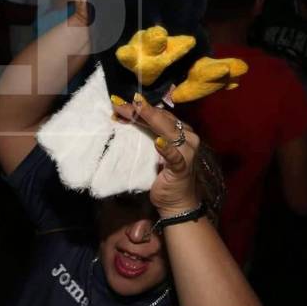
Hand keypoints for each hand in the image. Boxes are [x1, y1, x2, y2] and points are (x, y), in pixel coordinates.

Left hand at [112, 96, 199, 216]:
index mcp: (182, 131)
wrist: (177, 203)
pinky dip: (166, 149)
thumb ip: (147, 133)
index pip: (161, 114)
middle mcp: (188, 138)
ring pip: (168, 131)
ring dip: (149, 120)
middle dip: (140, 110)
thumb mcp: (153, 150)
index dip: (140, 108)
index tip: (118, 102)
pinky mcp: (182, 168)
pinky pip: (174, 157)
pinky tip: (158, 143)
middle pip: (162, 119)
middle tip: (118, 103)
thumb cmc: (165, 175)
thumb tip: (126, 115)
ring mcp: (187, 152)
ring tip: (134, 111)